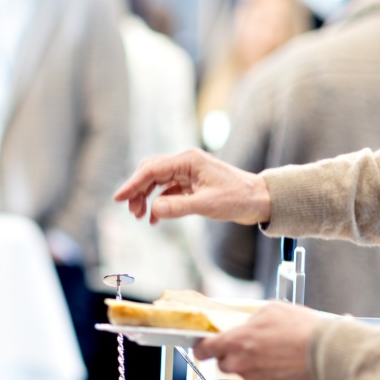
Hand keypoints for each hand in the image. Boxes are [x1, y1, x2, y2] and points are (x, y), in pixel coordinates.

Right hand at [112, 148, 270, 225]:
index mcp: (188, 161)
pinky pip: (168, 190)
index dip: (132, 184)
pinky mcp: (192, 183)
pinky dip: (159, 203)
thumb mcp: (208, 205)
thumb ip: (179, 207)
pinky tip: (156, 218)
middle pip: (150, 173)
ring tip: (141, 216)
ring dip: (147, 198)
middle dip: (138, 191)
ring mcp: (188, 172)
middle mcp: (185, 162)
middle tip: (132, 212)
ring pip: (157, 181)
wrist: (261, 200)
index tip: (118, 198)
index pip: (151, 170)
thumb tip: (153, 210)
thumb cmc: (239, 198)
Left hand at [192, 302, 320, 379]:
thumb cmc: (302, 329)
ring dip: (255, 369)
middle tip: (255, 350)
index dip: (203, 349)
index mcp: (235, 342)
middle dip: (235, 357)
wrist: (328, 354)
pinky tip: (285, 370)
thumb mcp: (272, 310)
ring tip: (277, 358)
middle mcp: (240, 365)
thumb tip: (247, 325)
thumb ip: (251, 320)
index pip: (204, 350)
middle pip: (225, 364)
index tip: (205, 349)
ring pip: (246, 376)